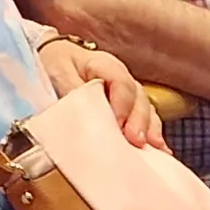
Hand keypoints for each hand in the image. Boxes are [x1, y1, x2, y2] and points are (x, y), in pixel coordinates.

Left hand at [35, 35, 163, 147]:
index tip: (117, 124)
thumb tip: (83, 110)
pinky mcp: (125, 106)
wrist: (49, 58)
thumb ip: (71, 88)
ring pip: (145, 108)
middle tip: (136, 142)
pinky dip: (151, 134)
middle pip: (138, 96)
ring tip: (155, 150)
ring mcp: (125, 91)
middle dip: (139, 120)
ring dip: (150, 129)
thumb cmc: (54, 63)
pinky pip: (144, 118)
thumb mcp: (57, 72)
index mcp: (103, 64)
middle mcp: (120, 76)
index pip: (120, 82)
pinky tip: (159, 151)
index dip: (122, 104)